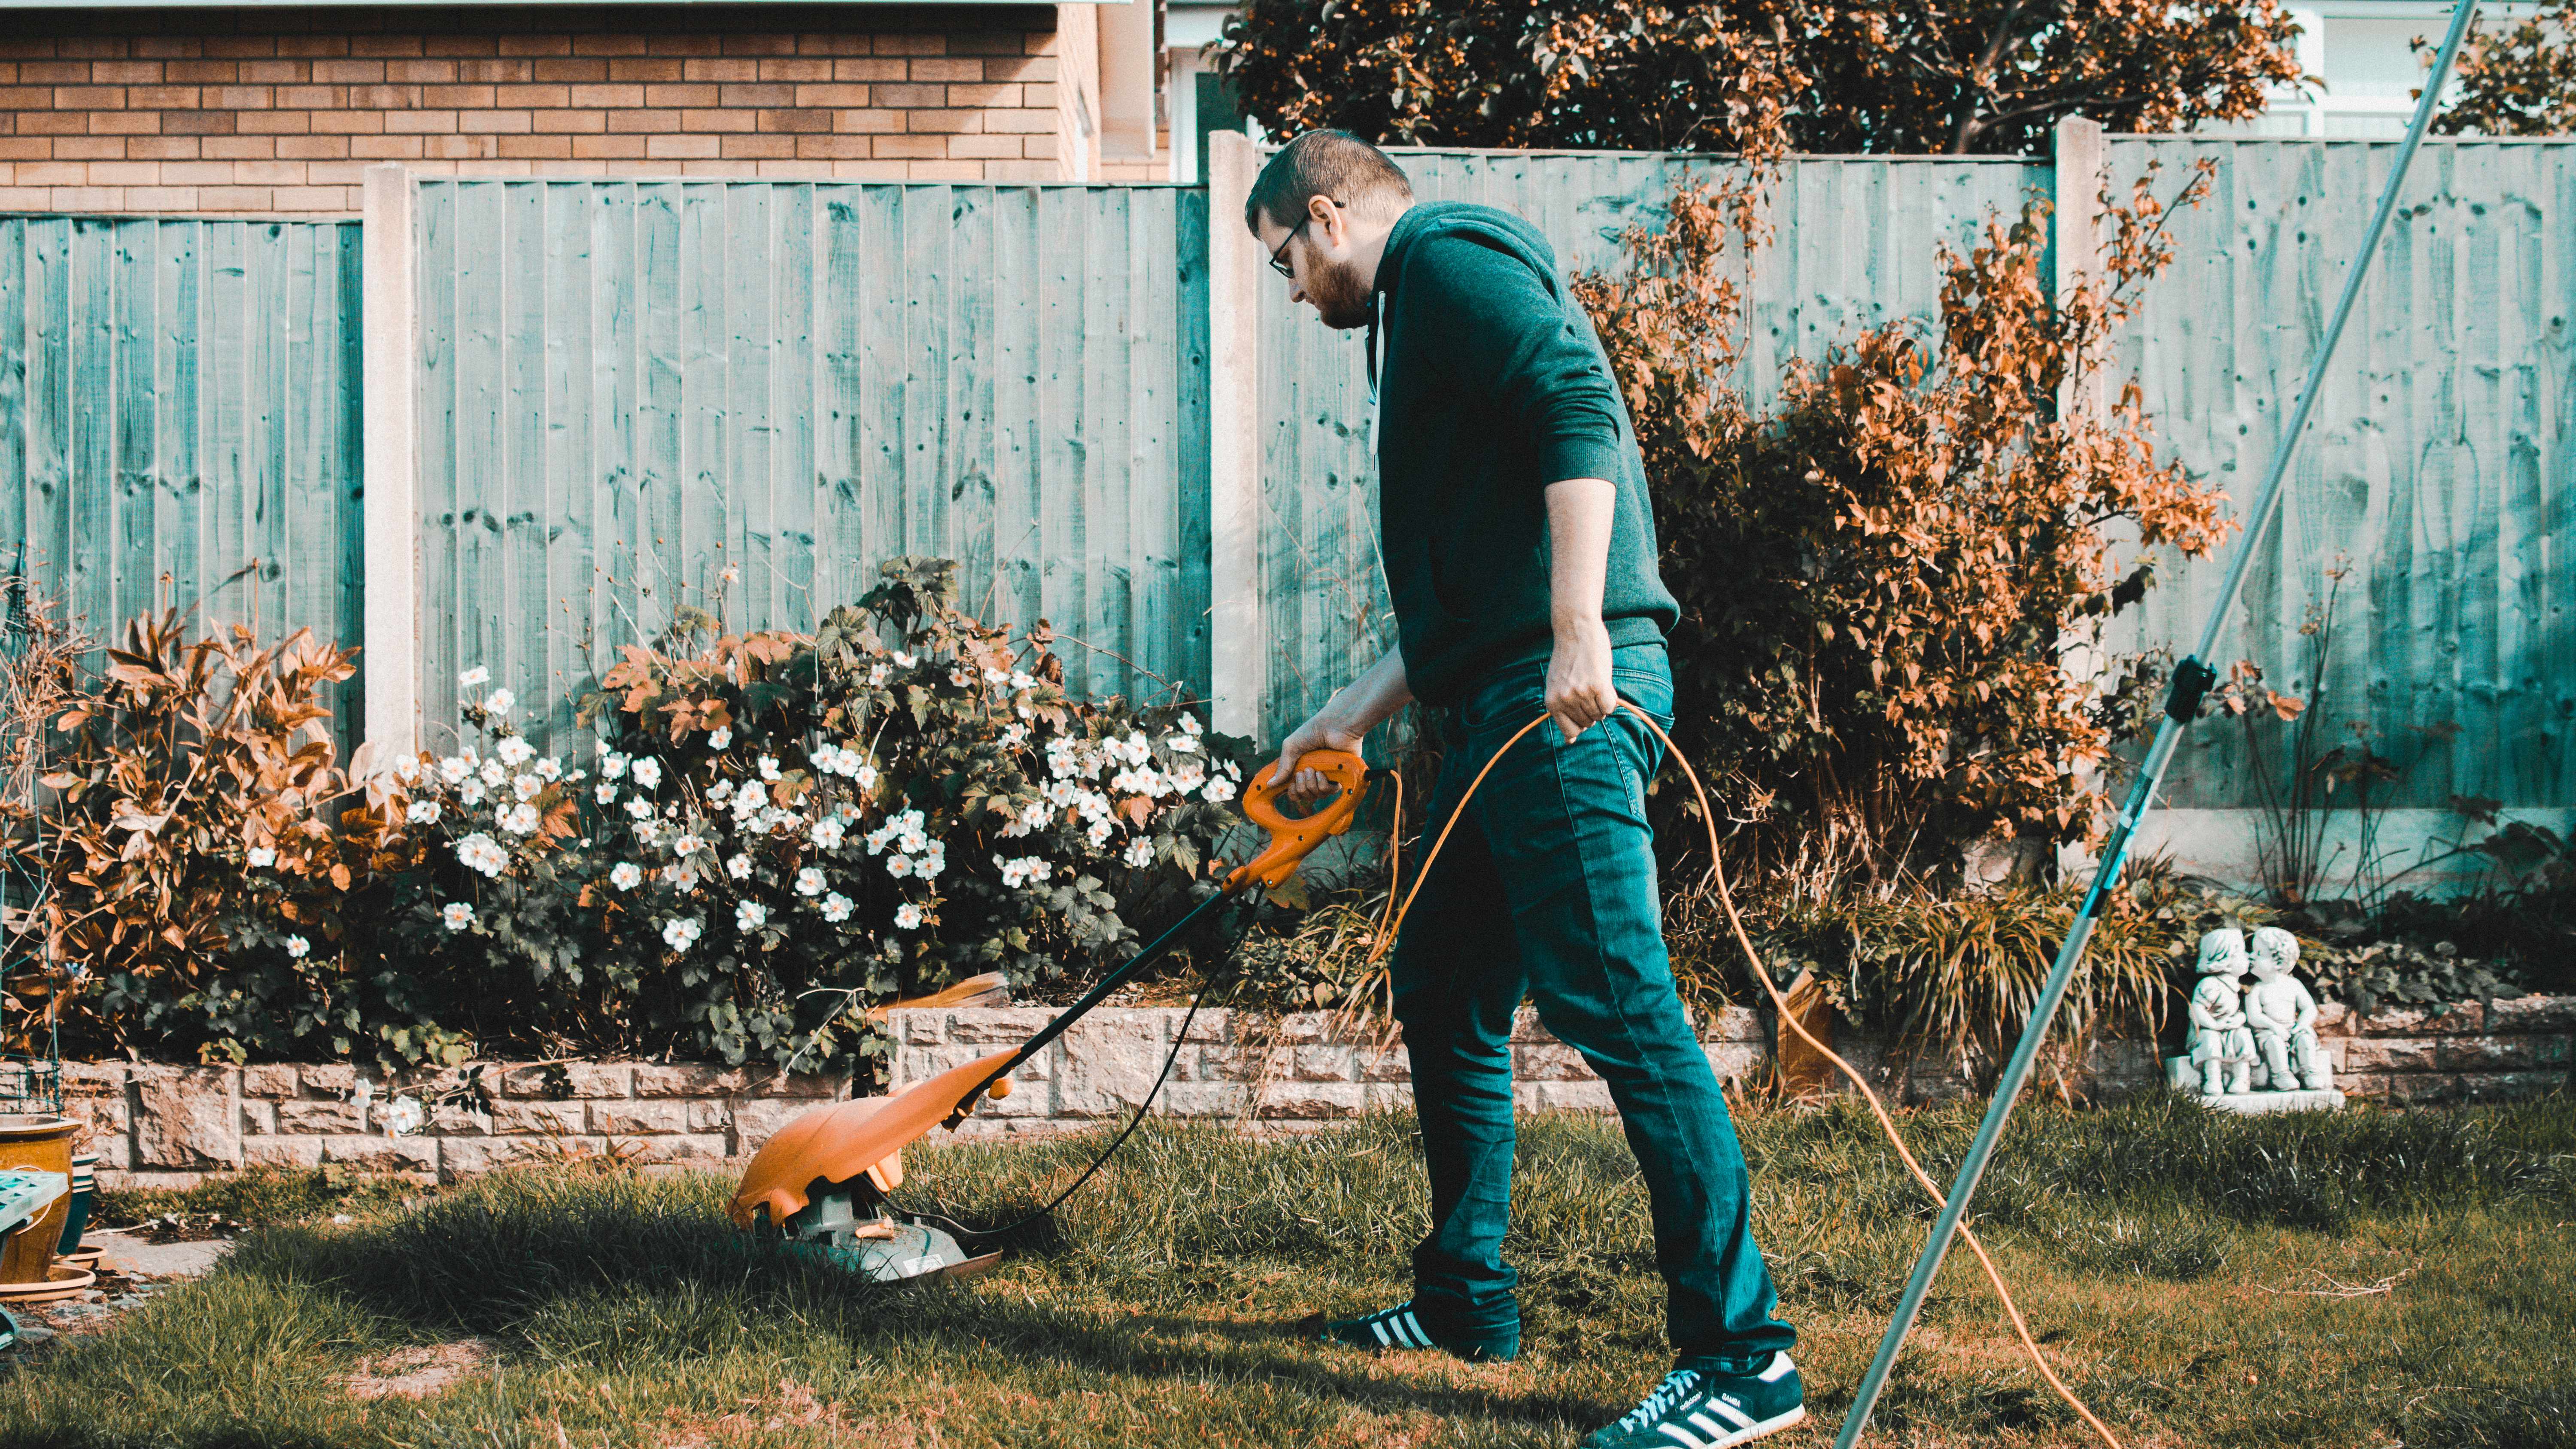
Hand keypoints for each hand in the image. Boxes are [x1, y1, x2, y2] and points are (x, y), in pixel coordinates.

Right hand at [1270, 711, 1367, 804]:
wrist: (1334, 727)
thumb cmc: (1312, 733)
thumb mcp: (1291, 747)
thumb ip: (1282, 767)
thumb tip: (1269, 784)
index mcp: (1302, 769)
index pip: (1296, 791)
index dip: (1292, 793)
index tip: (1291, 785)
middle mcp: (1315, 776)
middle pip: (1305, 796)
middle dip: (1301, 788)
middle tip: (1302, 773)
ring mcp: (1328, 777)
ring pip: (1317, 796)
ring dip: (1311, 785)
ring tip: (1312, 770)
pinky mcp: (1341, 778)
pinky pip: (1329, 792)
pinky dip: (1323, 784)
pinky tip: (1321, 773)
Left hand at [1545, 616, 1616, 742]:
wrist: (1575, 630)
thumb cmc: (1568, 658)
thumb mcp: (1556, 685)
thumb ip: (1561, 712)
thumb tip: (1569, 742)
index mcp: (1552, 702)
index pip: (1570, 733)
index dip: (1580, 725)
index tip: (1582, 712)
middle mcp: (1565, 700)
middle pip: (1588, 723)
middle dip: (1591, 711)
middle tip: (1587, 688)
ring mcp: (1581, 694)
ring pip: (1600, 715)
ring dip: (1601, 702)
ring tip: (1593, 682)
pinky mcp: (1598, 686)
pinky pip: (1610, 706)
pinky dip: (1610, 698)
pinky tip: (1602, 682)